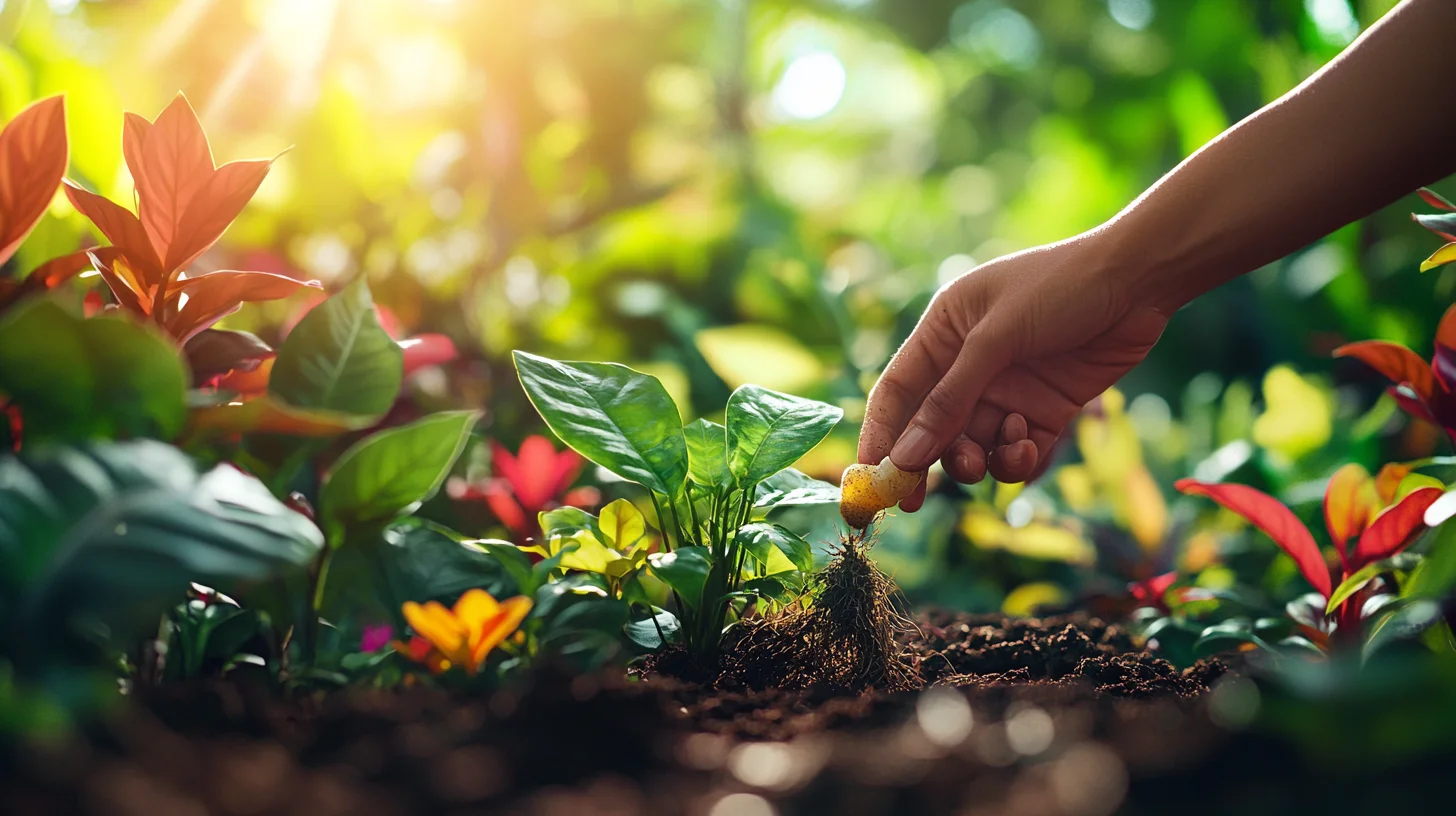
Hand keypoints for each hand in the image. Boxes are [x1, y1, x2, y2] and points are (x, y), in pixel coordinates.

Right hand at [858, 231, 1170, 510]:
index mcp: (943, 333)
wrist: (1141, 278)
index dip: (878, 438)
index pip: (896, 394)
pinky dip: (1018, 459)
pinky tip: (1032, 443)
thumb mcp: (997, 339)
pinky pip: (1017, 452)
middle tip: (917, 501)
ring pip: (975, 446)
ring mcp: (1008, 390)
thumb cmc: (1061, 286)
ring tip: (1008, 447)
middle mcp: (968, 365)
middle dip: (927, 464)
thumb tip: (904, 459)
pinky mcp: (1046, 411)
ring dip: (981, 460)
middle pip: (931, 429)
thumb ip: (949, 401)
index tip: (869, 483)